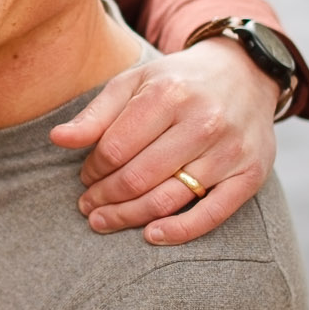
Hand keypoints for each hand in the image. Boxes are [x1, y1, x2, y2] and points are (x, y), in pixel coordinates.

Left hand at [50, 38, 279, 244]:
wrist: (245, 74)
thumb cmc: (179, 82)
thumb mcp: (134, 83)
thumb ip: (96, 114)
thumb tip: (57, 139)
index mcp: (169, 94)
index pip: (115, 148)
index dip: (93, 170)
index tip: (86, 177)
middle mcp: (203, 121)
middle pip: (138, 177)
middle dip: (104, 198)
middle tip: (88, 207)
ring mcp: (230, 150)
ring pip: (168, 199)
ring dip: (129, 217)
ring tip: (104, 220)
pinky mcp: (251, 174)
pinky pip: (212, 214)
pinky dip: (179, 231)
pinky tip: (150, 235)